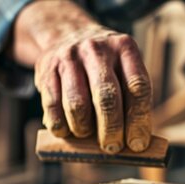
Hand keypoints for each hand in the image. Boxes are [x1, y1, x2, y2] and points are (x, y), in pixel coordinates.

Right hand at [15, 1, 151, 153]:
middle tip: (113, 147)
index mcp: (125, 49)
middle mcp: (97, 49)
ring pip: (77, 105)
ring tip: (89, 136)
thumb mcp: (124, 71)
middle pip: (107, 98)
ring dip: (84, 130)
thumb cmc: (105, 67)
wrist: (67, 35)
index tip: (138, 144)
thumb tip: (133, 146)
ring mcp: (69, 57)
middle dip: (111, 130)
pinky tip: (68, 132)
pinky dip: (61, 127)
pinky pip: (52, 106)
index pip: (137, 88)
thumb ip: (131, 102)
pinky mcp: (46, 68)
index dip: (139, 121)